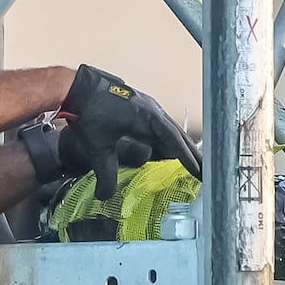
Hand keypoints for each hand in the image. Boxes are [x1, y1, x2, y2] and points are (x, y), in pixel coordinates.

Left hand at [58, 65, 201, 198]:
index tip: (199, 171)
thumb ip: (105, 174)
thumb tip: (106, 197)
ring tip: (192, 163)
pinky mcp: (141, 108)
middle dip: (192, 154)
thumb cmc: (89, 113)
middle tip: (206, 171)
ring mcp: (148, 107)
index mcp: (147, 117)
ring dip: (180, 147)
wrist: (78, 88)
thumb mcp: (98, 147)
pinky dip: (167, 140)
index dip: (186, 157)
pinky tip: (167, 150)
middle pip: (178, 135)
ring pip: (170, 130)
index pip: (172, 140)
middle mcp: (152, 110)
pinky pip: (161, 127)